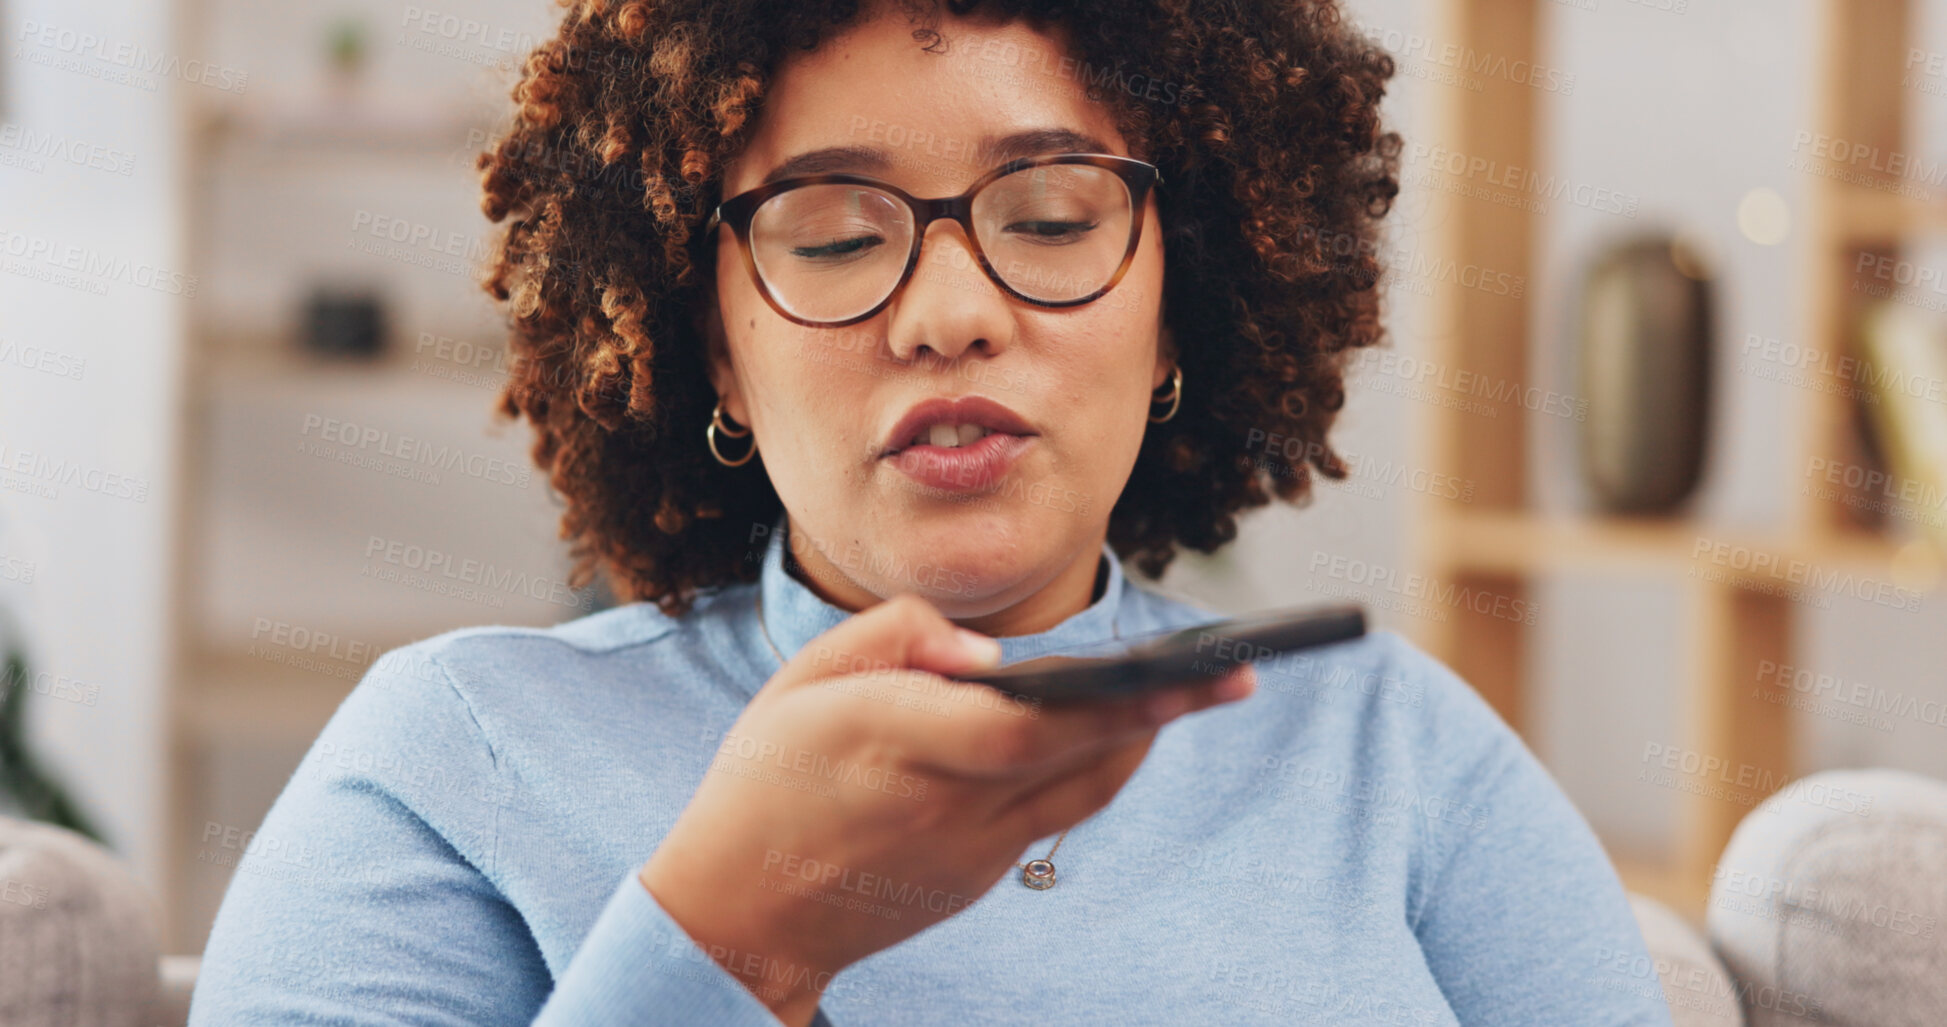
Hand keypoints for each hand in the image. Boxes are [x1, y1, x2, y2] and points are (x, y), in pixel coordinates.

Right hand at [639, 593, 1253, 1024]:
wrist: (742, 912)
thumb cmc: (766, 778)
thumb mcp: (802, 679)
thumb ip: (896, 637)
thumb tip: (991, 656)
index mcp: (889, 737)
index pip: (1020, 725)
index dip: (1108, 702)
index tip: (1177, 670)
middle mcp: (942, 799)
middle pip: (1076, 757)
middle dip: (1165, 713)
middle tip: (1237, 672)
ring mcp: (968, 849)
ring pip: (1081, 792)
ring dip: (1144, 740)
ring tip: (1198, 688)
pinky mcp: (978, 875)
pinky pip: (1055, 813)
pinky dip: (1097, 767)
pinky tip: (1121, 728)